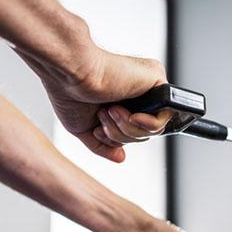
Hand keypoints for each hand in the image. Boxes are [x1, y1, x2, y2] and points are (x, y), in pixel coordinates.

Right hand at [37, 40, 173, 162]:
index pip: (131, 133)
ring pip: (153, 130)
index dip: (115, 138)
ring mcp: (148, 88)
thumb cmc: (69, 93)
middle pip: (143, 134)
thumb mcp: (84, 128)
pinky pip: (162, 120)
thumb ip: (104, 145)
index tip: (97, 130)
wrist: (71, 73)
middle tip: (102, 115)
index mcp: (121, 101)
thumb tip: (121, 158)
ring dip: (127, 129)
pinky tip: (129, 114)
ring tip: (110, 110)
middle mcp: (136, 93)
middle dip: (120, 135)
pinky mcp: (158, 83)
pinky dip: (144, 125)